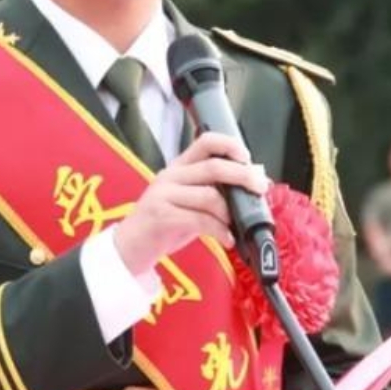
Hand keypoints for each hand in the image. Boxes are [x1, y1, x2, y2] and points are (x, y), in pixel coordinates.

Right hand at [112, 132, 266, 274]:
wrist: (130, 247)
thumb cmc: (164, 223)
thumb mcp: (189, 201)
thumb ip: (215, 190)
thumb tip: (254, 181)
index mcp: (179, 167)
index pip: (205, 142)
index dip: (230, 145)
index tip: (247, 158)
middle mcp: (171, 176)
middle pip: (214, 167)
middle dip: (243, 176)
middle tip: (260, 188)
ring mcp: (164, 195)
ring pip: (210, 196)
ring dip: (231, 212)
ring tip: (237, 225)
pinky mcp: (163, 217)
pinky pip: (201, 221)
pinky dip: (220, 231)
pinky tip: (227, 239)